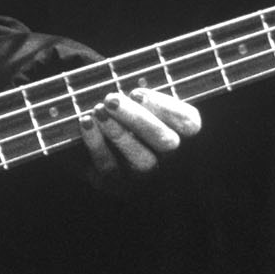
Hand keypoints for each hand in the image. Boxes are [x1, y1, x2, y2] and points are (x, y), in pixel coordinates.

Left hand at [76, 87, 200, 191]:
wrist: (98, 146)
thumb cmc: (124, 112)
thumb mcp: (138, 99)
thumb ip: (141, 94)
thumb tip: (132, 91)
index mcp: (181, 132)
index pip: (189, 123)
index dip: (164, 107)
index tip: (136, 93)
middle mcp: (168, 157)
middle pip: (166, 143)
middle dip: (138, 119)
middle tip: (111, 99)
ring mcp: (145, 174)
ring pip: (142, 161)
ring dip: (119, 134)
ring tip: (99, 110)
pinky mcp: (118, 183)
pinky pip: (110, 167)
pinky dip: (96, 143)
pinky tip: (85, 122)